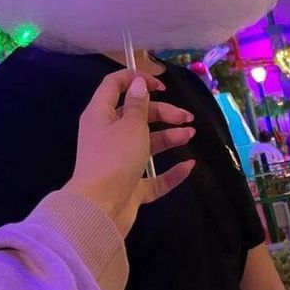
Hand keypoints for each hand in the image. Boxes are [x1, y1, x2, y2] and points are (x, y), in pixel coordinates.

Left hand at [64, 70, 194, 236]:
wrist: (99, 209)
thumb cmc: (114, 158)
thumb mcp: (130, 125)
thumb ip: (138, 105)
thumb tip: (138, 83)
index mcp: (100, 115)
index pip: (114, 85)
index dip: (137, 79)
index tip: (161, 86)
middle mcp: (107, 136)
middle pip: (136, 116)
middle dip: (163, 113)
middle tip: (186, 117)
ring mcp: (118, 163)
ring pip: (145, 144)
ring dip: (168, 138)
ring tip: (190, 135)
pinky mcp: (129, 187)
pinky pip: (152, 177)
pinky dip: (169, 172)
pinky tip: (188, 167)